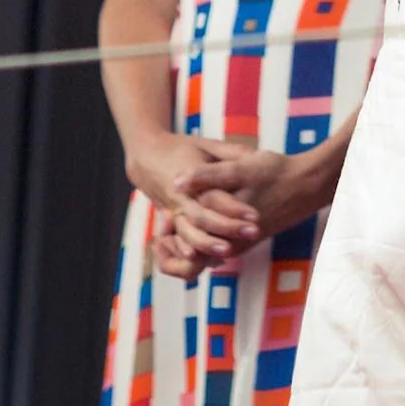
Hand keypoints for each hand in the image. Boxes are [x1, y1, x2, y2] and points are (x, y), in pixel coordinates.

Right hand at [125, 131, 265, 270]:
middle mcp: (181, 197)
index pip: (214, 196)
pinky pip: (180, 240)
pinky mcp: (171, 221)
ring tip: (231, 253)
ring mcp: (173, 211)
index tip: (256, 215)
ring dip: (209, 245)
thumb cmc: (182, 149)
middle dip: (228, 228)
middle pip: (203, 218)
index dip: (234, 207)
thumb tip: (257, 155)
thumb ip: (231, 152)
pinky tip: (212, 260)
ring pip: (189, 233)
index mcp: (191, 177)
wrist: (147, 157)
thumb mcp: (206, 145)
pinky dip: (193, 252)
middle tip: (253, 233)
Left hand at [166, 143, 344, 270]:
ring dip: (187, 247)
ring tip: (171, 231)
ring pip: (206, 258)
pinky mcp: (246, 238)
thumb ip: (207, 176)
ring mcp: (240, 242)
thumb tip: (175, 182)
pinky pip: (218, 250)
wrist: (309, 185)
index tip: (157, 236)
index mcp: (227, 227)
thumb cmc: (276, 173)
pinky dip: (202, 242)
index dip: (168, 250)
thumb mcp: (241, 167)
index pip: (189, 255)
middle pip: (194, 263)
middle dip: (172, 255)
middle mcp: (233, 241)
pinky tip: (195, 223)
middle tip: (158, 240)